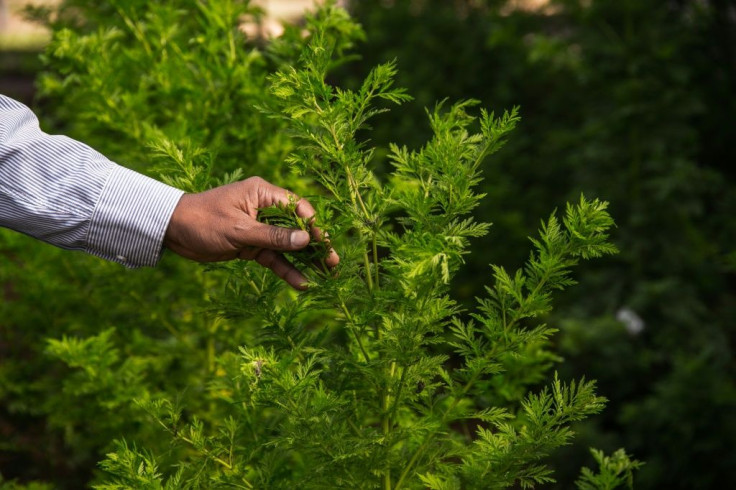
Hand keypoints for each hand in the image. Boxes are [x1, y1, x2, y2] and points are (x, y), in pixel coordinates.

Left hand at [163, 176, 338, 289]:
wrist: (172, 231)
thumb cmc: (203, 221)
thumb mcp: (239, 231)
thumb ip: (273, 237)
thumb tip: (305, 241)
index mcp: (263, 194)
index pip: (297, 208)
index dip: (312, 227)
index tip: (323, 244)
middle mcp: (264, 209)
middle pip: (297, 228)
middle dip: (315, 246)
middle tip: (334, 263)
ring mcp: (259, 228)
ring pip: (288, 246)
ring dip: (304, 261)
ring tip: (326, 276)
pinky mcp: (251, 245)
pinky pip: (273, 257)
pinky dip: (285, 269)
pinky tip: (301, 283)